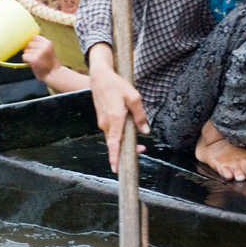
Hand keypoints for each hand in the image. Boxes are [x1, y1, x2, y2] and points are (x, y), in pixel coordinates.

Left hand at [23, 35, 57, 82]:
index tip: (32, 47)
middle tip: (35, 56)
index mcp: (48, 43)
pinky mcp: (34, 59)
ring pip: (26, 51)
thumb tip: (25, 42)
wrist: (54, 74)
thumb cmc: (49, 63)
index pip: (34, 36)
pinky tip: (32, 63)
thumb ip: (39, 45)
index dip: (31, 42)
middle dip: (29, 50)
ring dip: (28, 56)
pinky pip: (24, 56)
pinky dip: (26, 60)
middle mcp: (44, 46)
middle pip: (28, 43)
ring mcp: (39, 52)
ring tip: (35, 61)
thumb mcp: (47, 50)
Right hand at [88, 42, 149, 172]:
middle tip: (142, 149)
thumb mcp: (133, 96)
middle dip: (127, 149)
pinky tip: (127, 128)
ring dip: (124, 141)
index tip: (116, 168)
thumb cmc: (117, 85)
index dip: (115, 156)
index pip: (113, 143)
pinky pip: (111, 131)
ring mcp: (102, 122)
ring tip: (138, 141)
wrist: (100, 77)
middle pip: (115, 142)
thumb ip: (140, 115)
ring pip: (113, 137)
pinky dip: (119, 134)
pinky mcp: (102, 119)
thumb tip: (145, 131)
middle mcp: (106, 123)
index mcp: (114, 118)